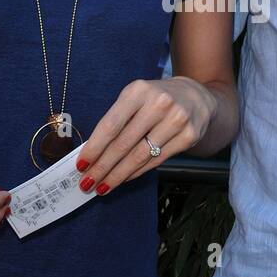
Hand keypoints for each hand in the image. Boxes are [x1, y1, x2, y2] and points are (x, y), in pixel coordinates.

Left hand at [75, 77, 217, 194]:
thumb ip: (116, 121)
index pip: (111, 125)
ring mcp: (176, 120)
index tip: (81, 165)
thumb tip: (92, 154)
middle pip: (124, 143)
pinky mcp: (188, 136)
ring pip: (140, 156)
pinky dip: (136, 173)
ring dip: (118, 175)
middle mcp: (159, 104)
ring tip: (103, 186)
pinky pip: (156, 161)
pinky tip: (124, 178)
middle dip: (102, 167)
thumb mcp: (134, 98)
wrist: (196, 96)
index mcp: (138, 91)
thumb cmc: (155, 100)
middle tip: (87, 182)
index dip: (94, 148)